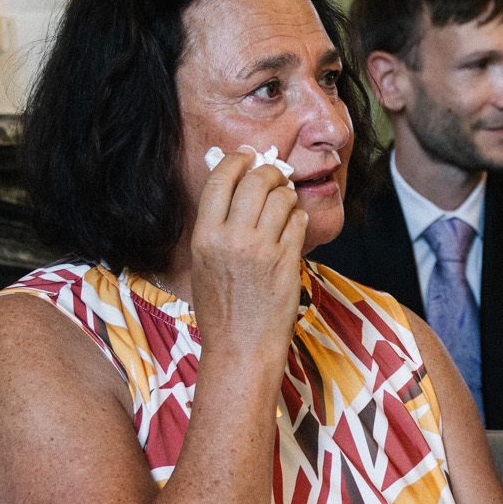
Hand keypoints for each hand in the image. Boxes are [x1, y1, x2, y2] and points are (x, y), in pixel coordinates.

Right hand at [189, 150, 305, 362]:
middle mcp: (232, 238)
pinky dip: (298, 217)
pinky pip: (298, 222)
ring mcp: (262, 249)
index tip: (247, 157)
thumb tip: (233, 187)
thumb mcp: (204, 262)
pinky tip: (293, 224)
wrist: (241, 346)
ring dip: (287, 193)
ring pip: (281, 198)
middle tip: (275, 174)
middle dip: (269, 171)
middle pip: (255, 181)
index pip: (221, 178)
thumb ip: (216, 226)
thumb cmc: (221, 307)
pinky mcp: (287, 261)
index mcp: (204, 235)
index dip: (237, 160)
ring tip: (285, 201)